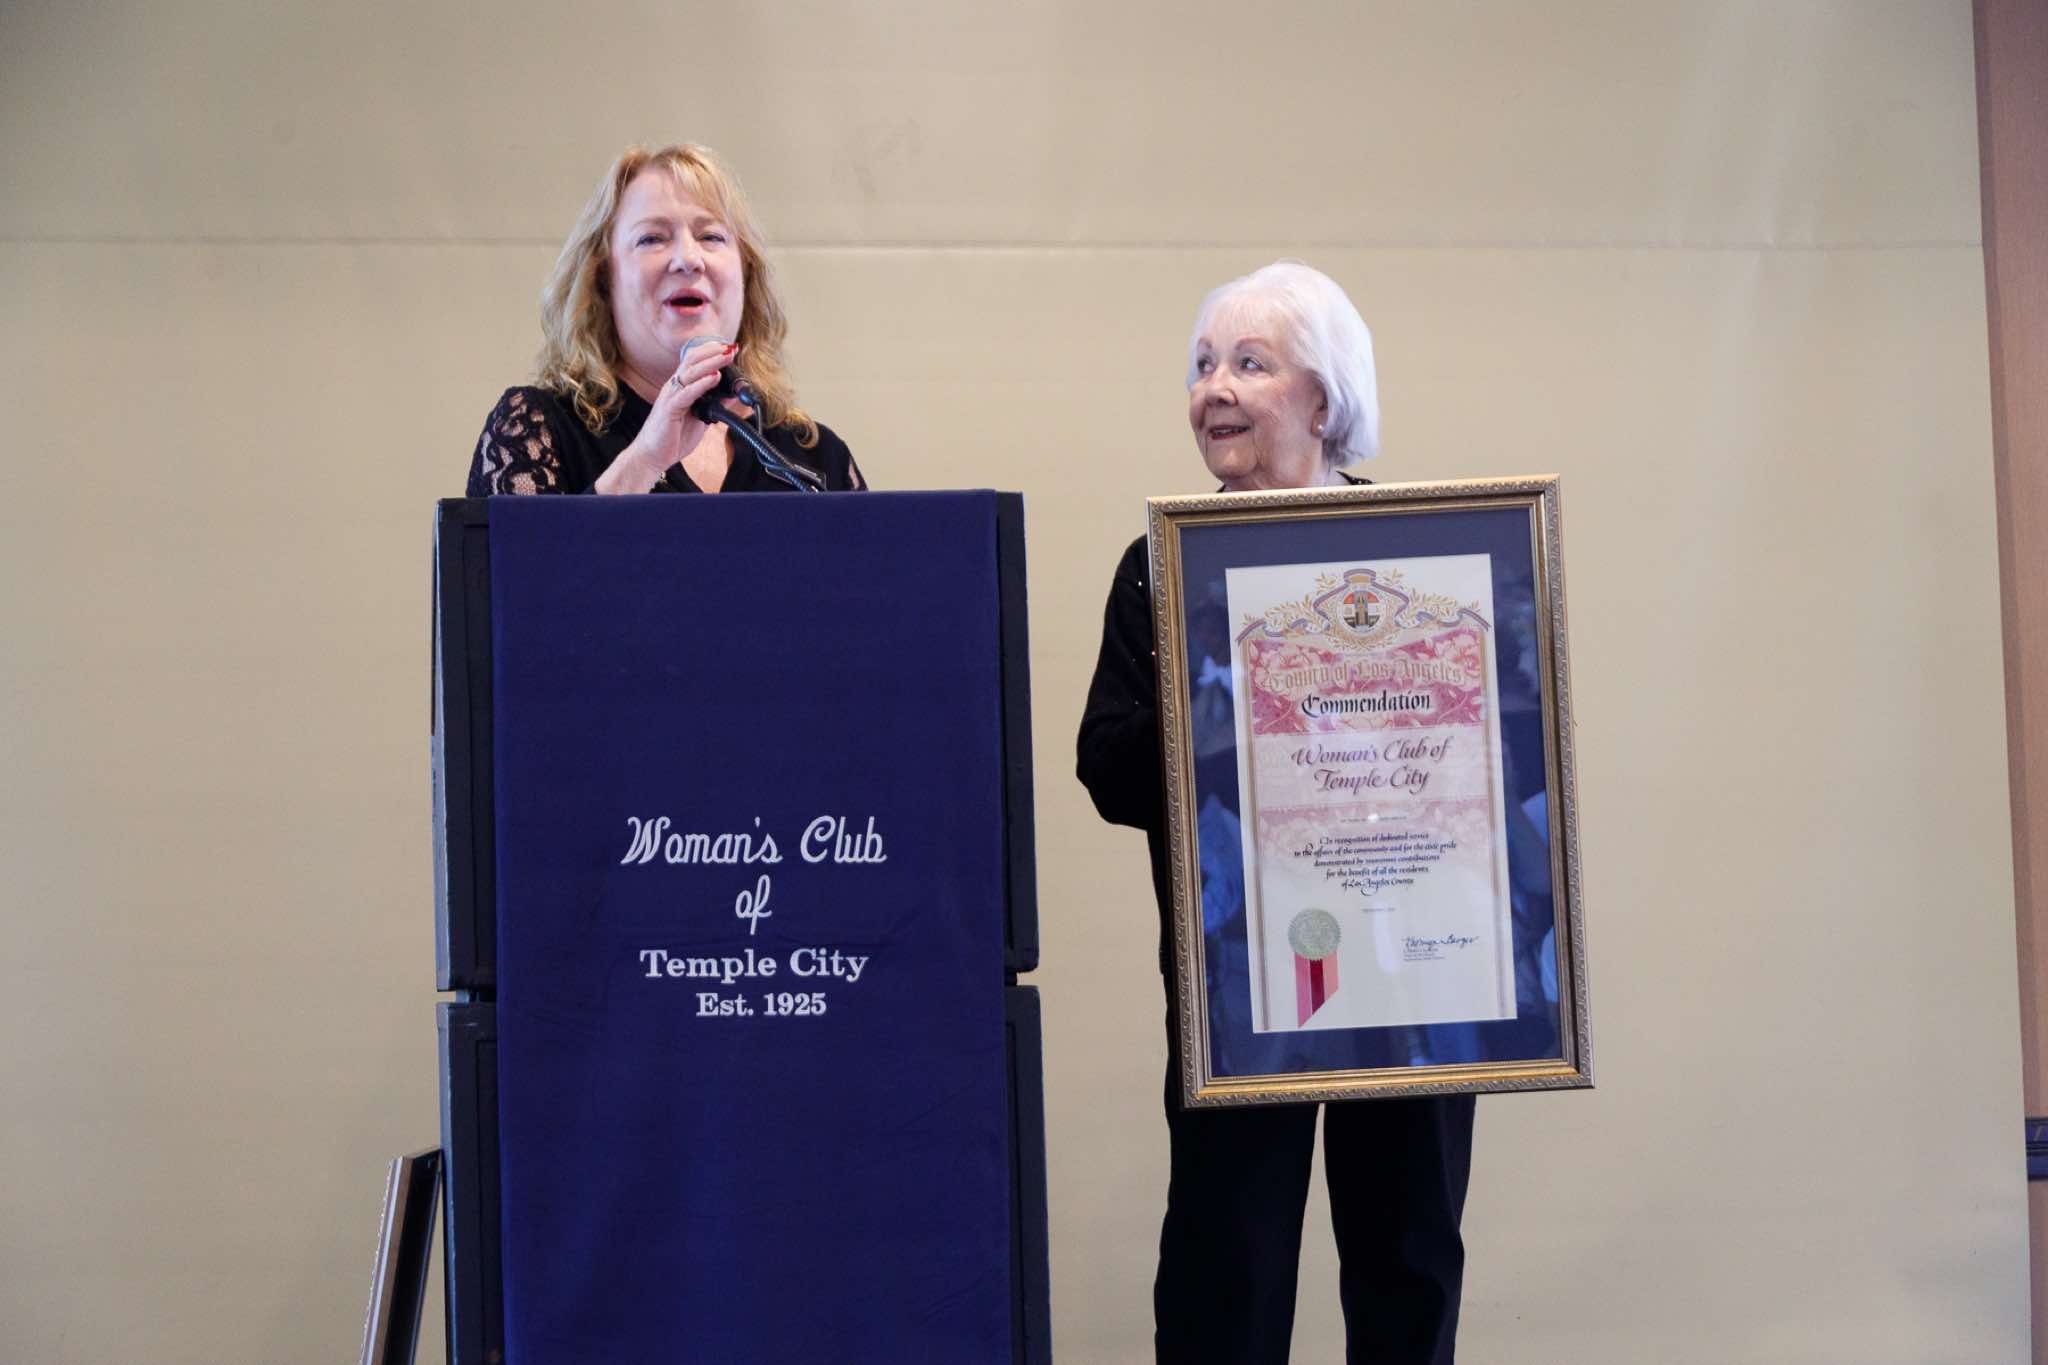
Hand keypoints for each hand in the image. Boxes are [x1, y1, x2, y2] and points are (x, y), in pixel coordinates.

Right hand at [599, 341, 735, 492]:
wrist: (652, 456)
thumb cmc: (673, 437)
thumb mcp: (700, 418)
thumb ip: (713, 405)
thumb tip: (731, 395)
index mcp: (680, 387)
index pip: (694, 361)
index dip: (711, 352)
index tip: (729, 347)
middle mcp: (674, 387)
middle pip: (693, 360)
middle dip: (713, 352)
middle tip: (732, 347)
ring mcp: (670, 396)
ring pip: (690, 372)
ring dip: (711, 363)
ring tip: (727, 356)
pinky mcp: (669, 408)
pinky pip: (687, 393)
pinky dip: (702, 384)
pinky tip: (715, 378)